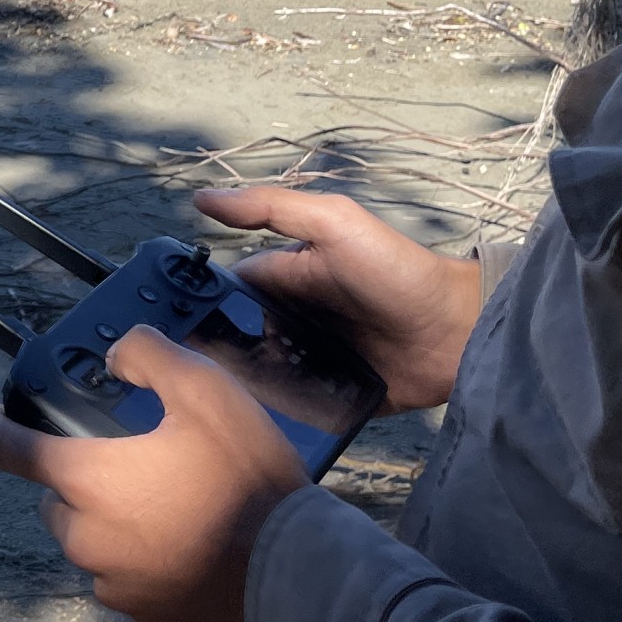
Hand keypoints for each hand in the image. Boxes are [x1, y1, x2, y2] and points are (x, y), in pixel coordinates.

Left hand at [0, 327, 307, 621]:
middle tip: (137, 465)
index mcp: (86, 480)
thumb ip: (149, 356)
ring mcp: (113, 585)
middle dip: (82, 480)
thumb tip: (118, 354)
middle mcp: (85, 537)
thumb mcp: (206, 391)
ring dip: (114, 524)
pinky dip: (144, 564)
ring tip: (173, 507)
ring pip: (91, 543)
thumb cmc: (248, 481)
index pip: (6, 449)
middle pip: (56, 499)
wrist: (297, 577)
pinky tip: (189, 547)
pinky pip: (127, 582)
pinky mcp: (146, 619)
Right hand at [193, 185, 482, 412]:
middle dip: (211, 350)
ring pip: (256, 375)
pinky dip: (271, 412)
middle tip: (182, 370)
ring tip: (212, 403)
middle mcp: (293, 319)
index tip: (163, 318)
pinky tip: (249, 422)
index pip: (230, 289)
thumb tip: (201, 199)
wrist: (459, 333)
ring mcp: (311, 361)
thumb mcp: (335, 223)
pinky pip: (290, 408)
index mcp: (287, 277)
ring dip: (237, 385)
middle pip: (236, 336)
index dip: (199, 298)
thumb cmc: (395, 269)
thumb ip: (271, 208)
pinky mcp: (331, 398)